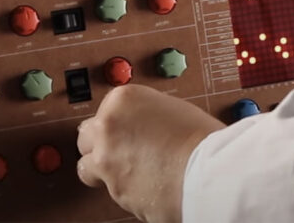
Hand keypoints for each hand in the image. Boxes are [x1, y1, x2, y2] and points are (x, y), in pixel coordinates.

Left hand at [77, 84, 224, 221]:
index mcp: (123, 100)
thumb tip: (146, 126)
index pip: (106, 108)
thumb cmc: (203, 139)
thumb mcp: (175, 109)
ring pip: (88, 168)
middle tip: (121, 147)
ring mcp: (107, 162)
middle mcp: (108, 129)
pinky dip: (126, 189)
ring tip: (133, 170)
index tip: (126, 127)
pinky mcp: (113, 193)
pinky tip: (147, 184)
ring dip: (106, 169)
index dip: (119, 121)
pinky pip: (112, 191)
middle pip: (86, 136)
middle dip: (100, 143)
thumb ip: (149, 115)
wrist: (208, 172)